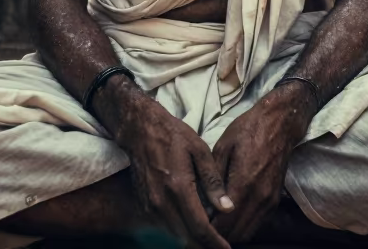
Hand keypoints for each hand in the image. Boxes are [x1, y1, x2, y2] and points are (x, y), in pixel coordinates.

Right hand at [116, 94, 234, 248]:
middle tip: (220, 246)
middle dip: (205, 246)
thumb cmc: (173, 136)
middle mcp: (162, 203)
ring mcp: (151, 207)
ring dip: (192, 240)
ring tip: (209, 238)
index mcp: (179, 188)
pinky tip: (192, 226)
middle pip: (187, 239)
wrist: (141, 130)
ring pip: (175, 237)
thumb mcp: (199, 150)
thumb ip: (213, 181)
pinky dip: (180, 232)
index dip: (215, 243)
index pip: (199, 227)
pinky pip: (165, 228)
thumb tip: (227, 208)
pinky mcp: (145, 207)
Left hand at [211, 84, 311, 242]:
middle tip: (205, 223)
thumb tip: (204, 201)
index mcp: (244, 183)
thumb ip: (214, 177)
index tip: (197, 222)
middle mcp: (259, 198)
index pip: (224, 222)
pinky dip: (244, 225)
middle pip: (236, 233)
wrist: (279, 123)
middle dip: (219, 233)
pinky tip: (232, 215)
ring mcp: (269, 201)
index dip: (209, 228)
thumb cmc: (248, 129)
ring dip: (232, 232)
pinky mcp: (275, 200)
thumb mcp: (224, 146)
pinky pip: (258, 224)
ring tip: (217, 220)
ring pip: (248, 232)